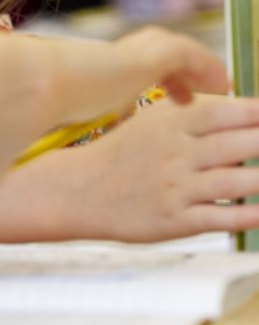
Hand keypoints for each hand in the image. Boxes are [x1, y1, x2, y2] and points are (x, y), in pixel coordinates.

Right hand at [0, 26, 229, 195]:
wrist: (15, 86)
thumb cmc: (13, 110)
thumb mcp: (13, 142)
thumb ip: (0, 165)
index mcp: (91, 78)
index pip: (129, 72)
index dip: (156, 85)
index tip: (176, 105)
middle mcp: (111, 62)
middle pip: (160, 56)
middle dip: (188, 73)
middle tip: (214, 94)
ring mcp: (126, 56)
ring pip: (178, 52)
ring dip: (202, 68)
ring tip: (224, 90)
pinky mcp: (139, 56)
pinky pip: (184, 56)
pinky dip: (203, 68)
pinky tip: (218, 89)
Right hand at [61, 93, 258, 240]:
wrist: (82, 189)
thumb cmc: (123, 153)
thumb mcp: (152, 120)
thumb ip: (192, 111)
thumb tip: (238, 104)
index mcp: (171, 124)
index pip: (221, 112)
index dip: (255, 112)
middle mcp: (176, 153)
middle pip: (234, 145)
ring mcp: (176, 187)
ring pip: (233, 183)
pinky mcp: (176, 219)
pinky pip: (220, 218)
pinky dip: (248, 216)